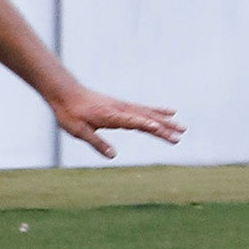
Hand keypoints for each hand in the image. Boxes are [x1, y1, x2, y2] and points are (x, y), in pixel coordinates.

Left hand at [51, 88, 183, 158]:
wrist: (65, 93)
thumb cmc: (70, 113)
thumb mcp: (79, 131)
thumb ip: (96, 142)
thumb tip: (113, 156)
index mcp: (109, 115)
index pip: (130, 121)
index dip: (144, 125)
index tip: (159, 129)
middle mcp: (120, 109)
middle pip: (145, 119)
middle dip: (163, 128)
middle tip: (179, 137)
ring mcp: (123, 106)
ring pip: (148, 114)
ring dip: (165, 121)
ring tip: (182, 128)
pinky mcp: (122, 105)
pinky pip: (144, 109)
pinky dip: (157, 111)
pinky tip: (169, 113)